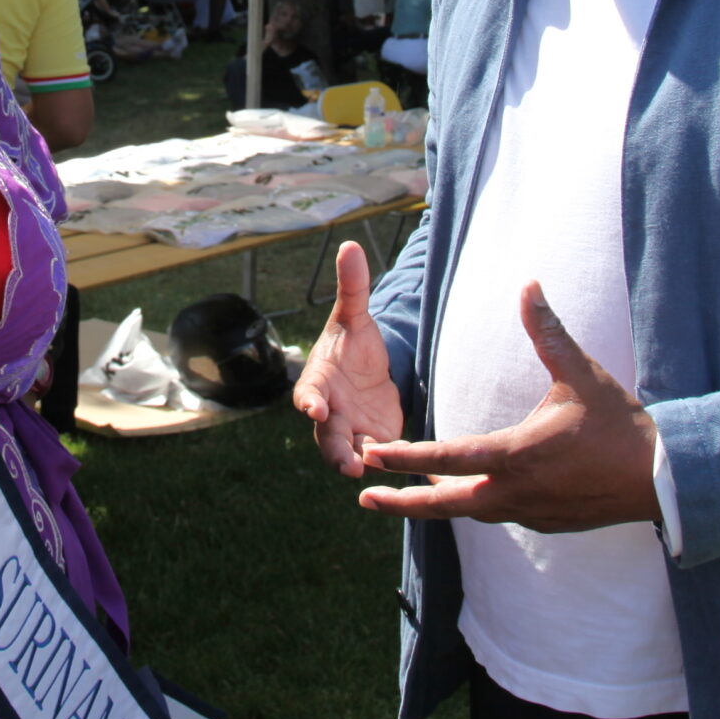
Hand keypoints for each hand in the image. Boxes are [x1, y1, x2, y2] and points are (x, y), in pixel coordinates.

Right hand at [292, 240, 402, 477]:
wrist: (368, 368)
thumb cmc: (352, 342)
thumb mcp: (356, 316)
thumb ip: (353, 287)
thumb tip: (350, 245)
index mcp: (319, 382)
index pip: (308, 394)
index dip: (310, 402)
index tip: (316, 408)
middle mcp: (331, 412)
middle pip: (327, 436)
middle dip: (335, 450)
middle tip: (348, 465)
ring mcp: (352, 431)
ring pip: (351, 454)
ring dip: (360, 464)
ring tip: (372, 473)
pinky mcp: (376, 442)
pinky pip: (382, 458)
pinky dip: (392, 463)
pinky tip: (411, 470)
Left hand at [358, 281, 659, 532]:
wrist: (661, 479)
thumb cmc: (619, 424)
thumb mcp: (580, 374)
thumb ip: (547, 332)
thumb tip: (529, 285)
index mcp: (516, 454)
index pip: (447, 457)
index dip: (405, 457)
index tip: (371, 455)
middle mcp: (515, 491)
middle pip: (444, 503)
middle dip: (400, 500)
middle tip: (363, 495)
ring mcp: (529, 513)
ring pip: (469, 512)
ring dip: (434, 505)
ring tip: (403, 496)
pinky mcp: (544, 523)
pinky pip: (497, 515)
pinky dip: (472, 506)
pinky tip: (462, 495)